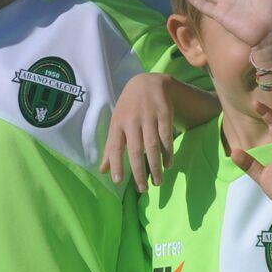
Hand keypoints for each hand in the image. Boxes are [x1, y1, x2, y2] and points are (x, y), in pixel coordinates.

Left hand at [102, 73, 176, 191]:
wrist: (147, 82)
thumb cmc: (128, 108)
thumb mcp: (116, 124)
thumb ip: (111, 148)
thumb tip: (103, 171)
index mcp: (118, 123)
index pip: (115, 146)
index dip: (116, 164)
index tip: (118, 181)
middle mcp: (132, 120)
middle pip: (135, 150)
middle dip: (139, 171)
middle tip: (142, 189)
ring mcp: (149, 117)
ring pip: (152, 145)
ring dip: (155, 166)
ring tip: (157, 182)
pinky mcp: (164, 114)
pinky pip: (166, 137)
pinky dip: (168, 152)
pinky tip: (168, 164)